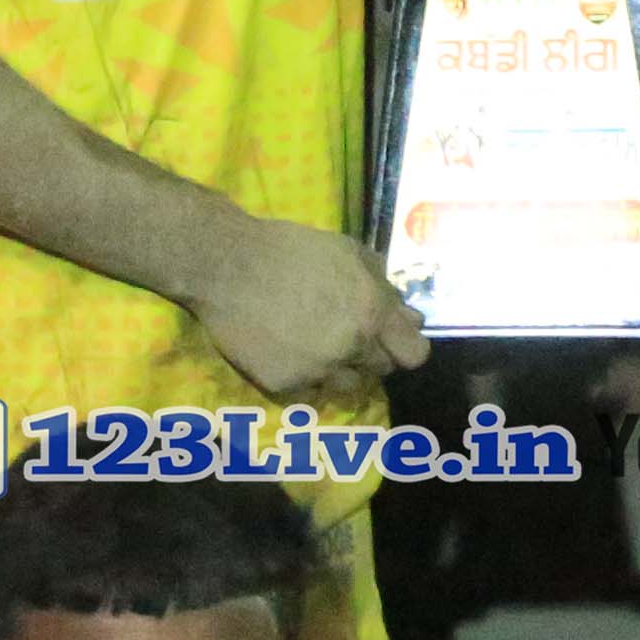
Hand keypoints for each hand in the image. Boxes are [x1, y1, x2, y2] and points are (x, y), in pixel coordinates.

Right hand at [197, 218, 428, 401]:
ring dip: (339, 369)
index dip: (405, 346)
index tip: (392, 341)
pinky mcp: (285, 385)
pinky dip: (302, 374)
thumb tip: (407, 313)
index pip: (415, 354)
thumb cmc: (288, 249)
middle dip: (370, 353)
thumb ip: (382, 284)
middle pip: (381, 370)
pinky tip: (286, 350)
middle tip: (346, 335)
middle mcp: (351, 347)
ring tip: (315, 345)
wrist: (225, 266)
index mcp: (372, 312)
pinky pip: (308, 390)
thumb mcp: (346, 251)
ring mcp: (318, 370)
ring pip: (347, 386)